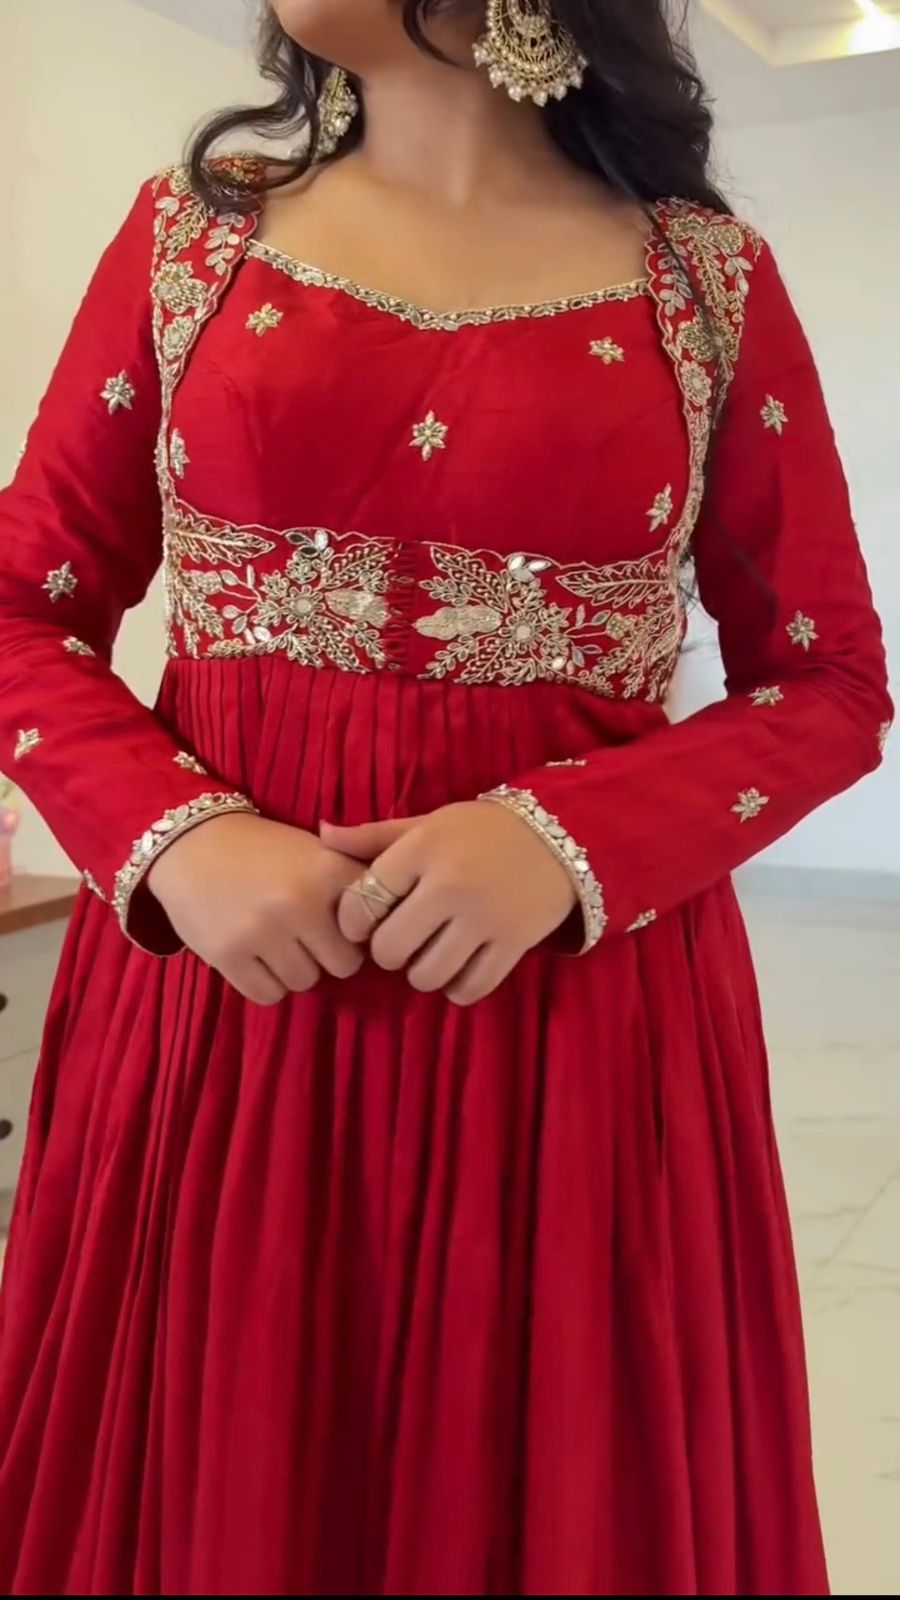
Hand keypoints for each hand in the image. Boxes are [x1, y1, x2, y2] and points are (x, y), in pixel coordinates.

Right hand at [148, 812, 364, 1004]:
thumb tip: (396, 919)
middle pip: (344, 966)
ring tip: (278, 942)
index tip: (344, 923)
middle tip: (308, 937)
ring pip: (306, 982)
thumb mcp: (318, 851)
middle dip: (329, 955)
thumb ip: (357, 879)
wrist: (193, 842)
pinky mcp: (228, 955)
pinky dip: (267, 983)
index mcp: (329, 872)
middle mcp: (299, 902)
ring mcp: (262, 931)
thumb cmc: (265, 849)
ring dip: (296, 969)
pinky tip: (257, 956)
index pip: (372, 928)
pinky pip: (268, 995)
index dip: (360, 930)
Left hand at [322, 801, 576, 1006]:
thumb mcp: (426, 823)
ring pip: (426, 975)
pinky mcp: (513, 943)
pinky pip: (470, 988)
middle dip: (388, 951)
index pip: (362, 903)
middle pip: (390, 949)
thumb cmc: (480, 829)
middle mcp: (449, 884)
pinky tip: (458, 969)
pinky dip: (457, 987)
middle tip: (402, 939)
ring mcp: (483, 918)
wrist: (559, 834)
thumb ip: (373, 836)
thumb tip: (322, 832)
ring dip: (421, 972)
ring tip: (431, 953)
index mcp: (421, 850)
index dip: (354, 921)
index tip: (366, 921)